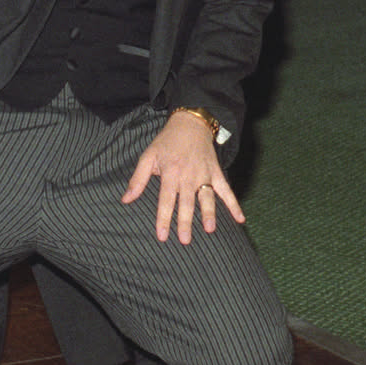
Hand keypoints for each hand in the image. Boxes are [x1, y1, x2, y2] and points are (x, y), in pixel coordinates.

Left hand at [121, 111, 243, 242]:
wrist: (190, 123)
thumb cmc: (167, 142)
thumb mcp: (148, 156)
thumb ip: (138, 179)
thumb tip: (125, 200)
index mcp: (171, 172)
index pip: (166, 200)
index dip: (164, 218)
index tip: (162, 236)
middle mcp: (188, 176)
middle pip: (187, 203)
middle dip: (186, 222)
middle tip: (185, 240)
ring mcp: (205, 175)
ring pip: (206, 198)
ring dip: (209, 213)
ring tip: (210, 229)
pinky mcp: (217, 173)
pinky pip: (226, 190)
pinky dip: (234, 204)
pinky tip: (240, 219)